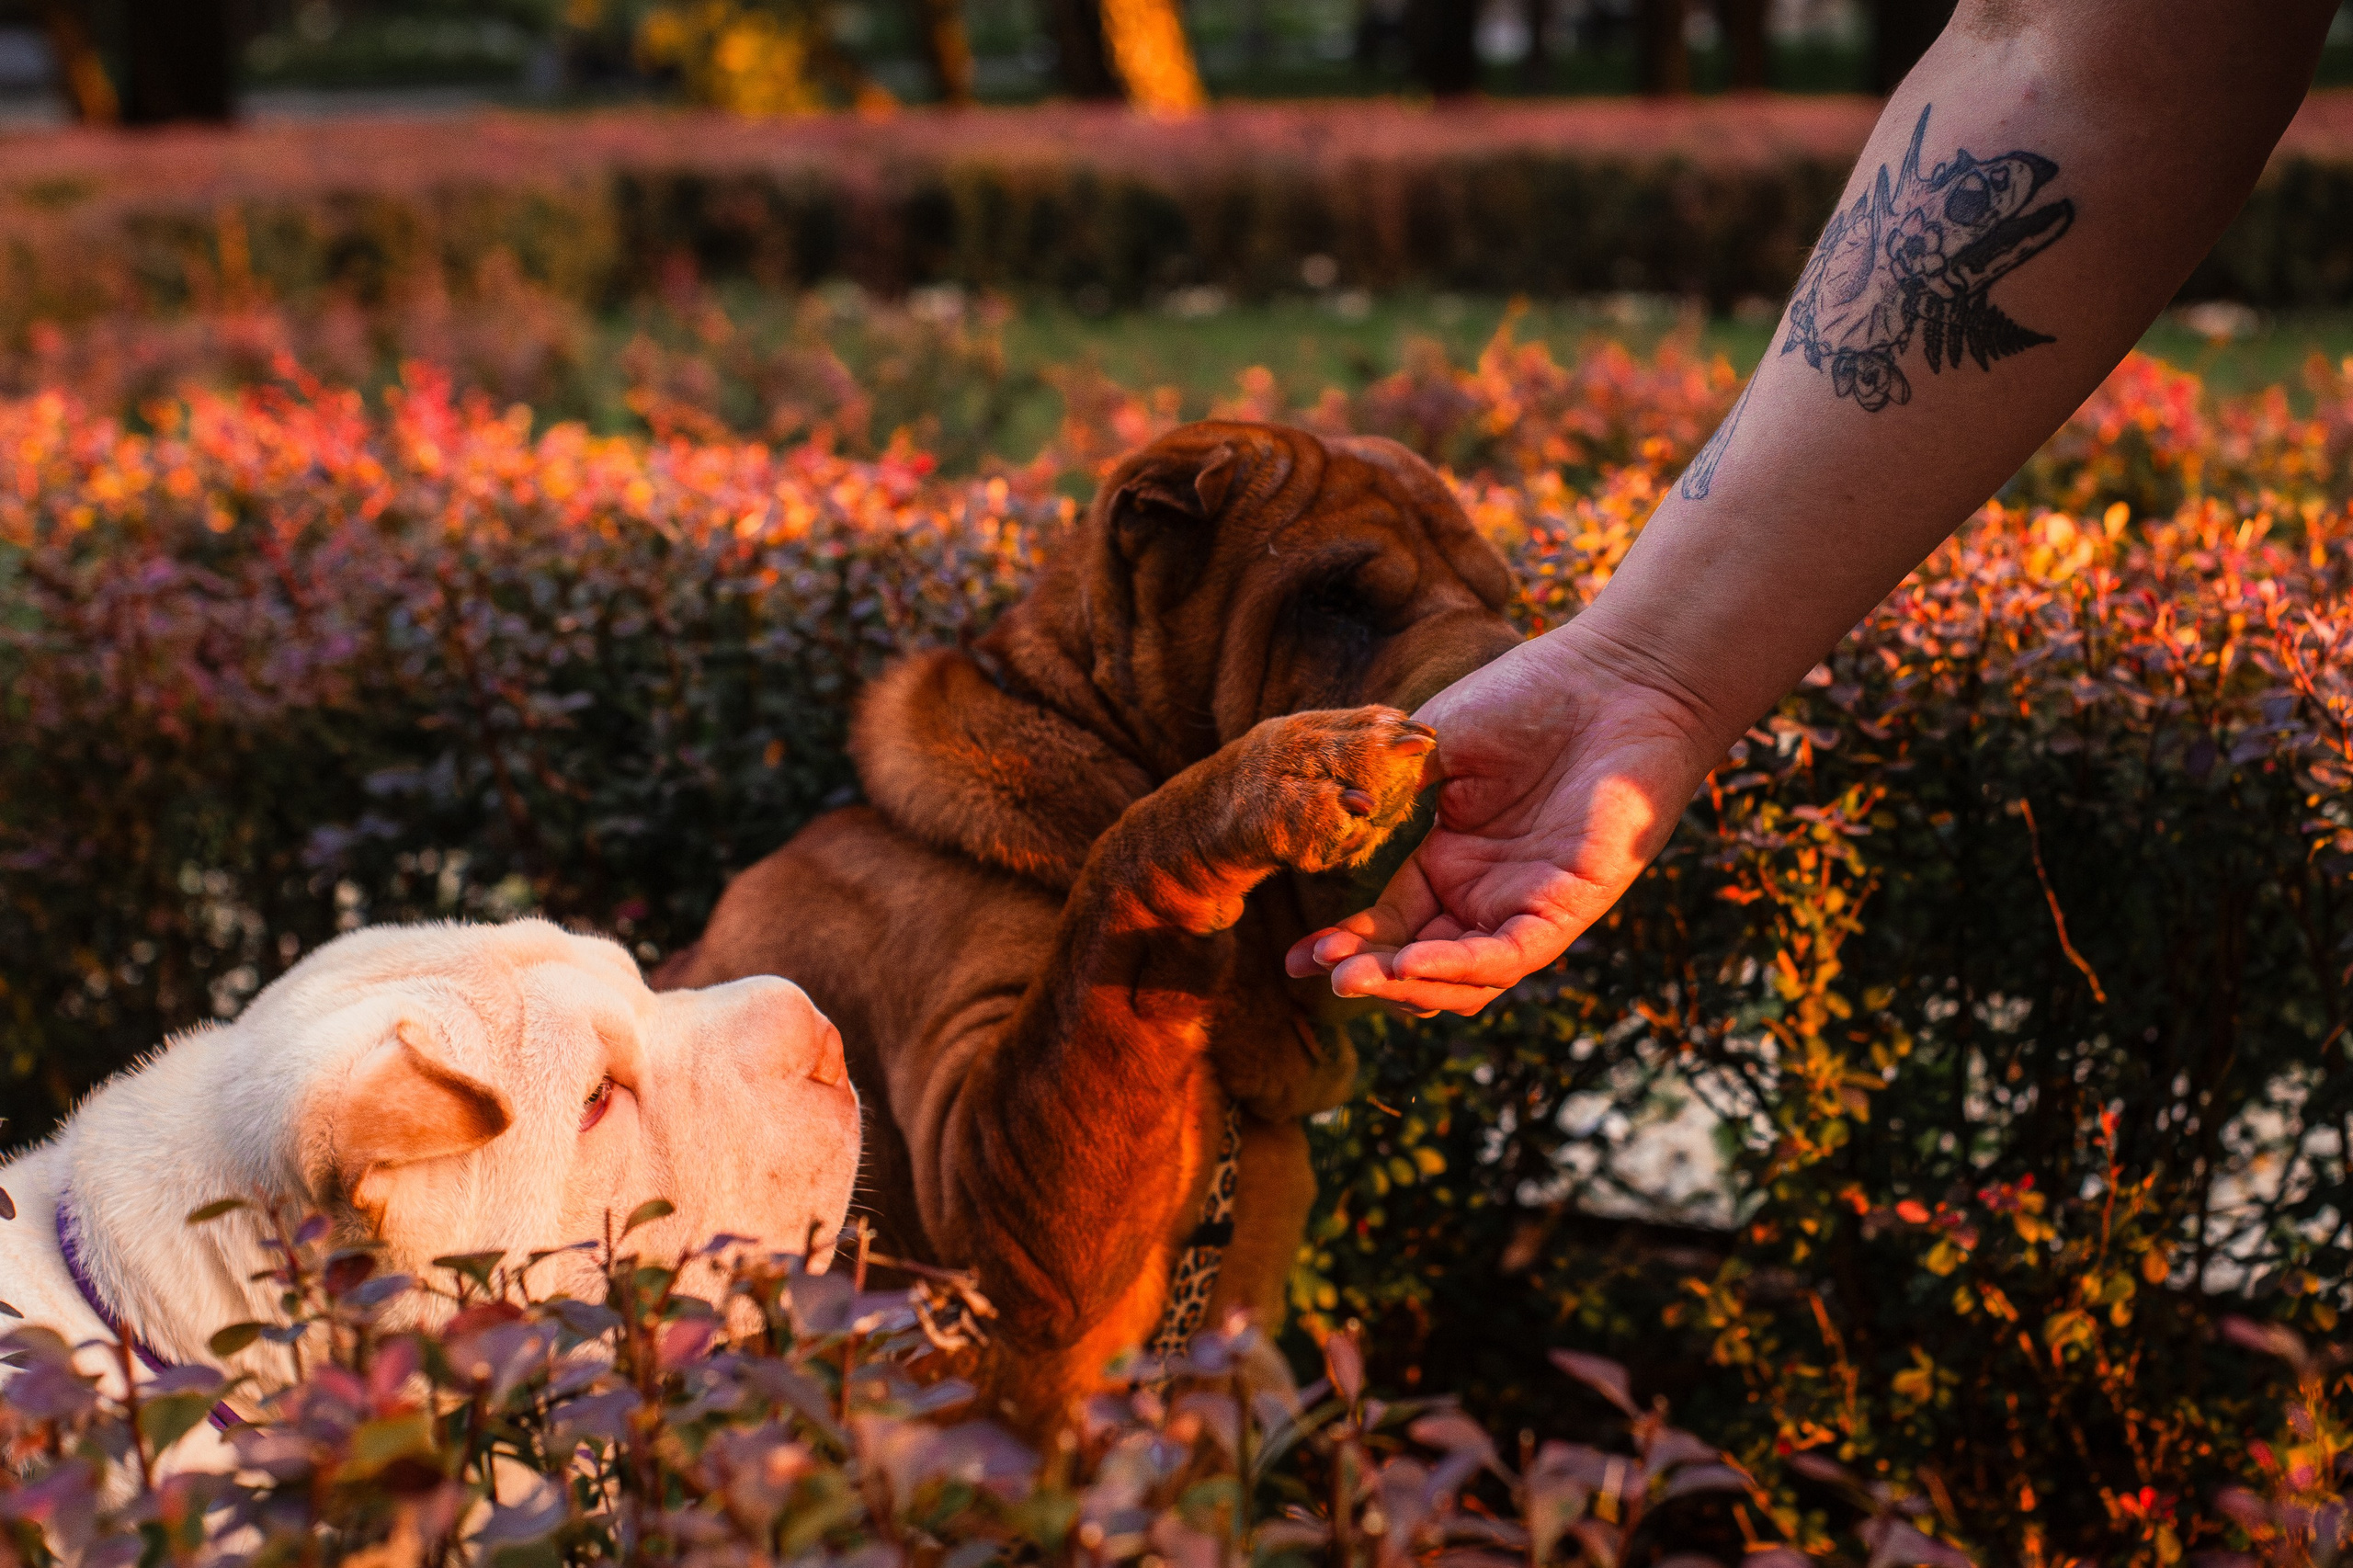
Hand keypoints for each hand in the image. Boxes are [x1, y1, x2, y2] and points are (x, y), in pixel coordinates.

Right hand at [1285, 621, 1727, 1015]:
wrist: (1615, 676)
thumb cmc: (1528, 697)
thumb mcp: (1433, 747)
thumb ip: (1388, 799)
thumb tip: (1332, 841)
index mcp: (1450, 857)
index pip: (1390, 922)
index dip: (1343, 945)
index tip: (1295, 958)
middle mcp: (1486, 891)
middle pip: (1419, 962)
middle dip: (1367, 975)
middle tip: (1320, 973)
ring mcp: (1527, 902)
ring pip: (1464, 979)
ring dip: (1407, 985)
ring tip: (1353, 978)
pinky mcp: (1570, 905)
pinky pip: (1509, 956)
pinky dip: (1458, 966)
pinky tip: (1411, 962)